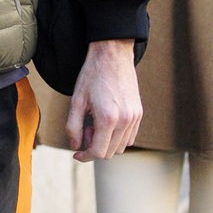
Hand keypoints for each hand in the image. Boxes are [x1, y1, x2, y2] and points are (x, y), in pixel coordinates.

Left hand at [66, 39, 142, 161]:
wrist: (112, 55)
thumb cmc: (92, 75)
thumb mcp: (76, 101)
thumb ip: (73, 127)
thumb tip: (75, 147)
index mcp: (108, 118)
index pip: (99, 152)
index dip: (85, 157)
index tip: (76, 153)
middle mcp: (125, 120)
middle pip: (110, 152)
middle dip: (94, 148)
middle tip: (86, 130)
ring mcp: (135, 117)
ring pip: (121, 147)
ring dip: (107, 143)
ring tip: (96, 124)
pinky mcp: (139, 113)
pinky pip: (130, 137)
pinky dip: (118, 137)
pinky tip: (108, 123)